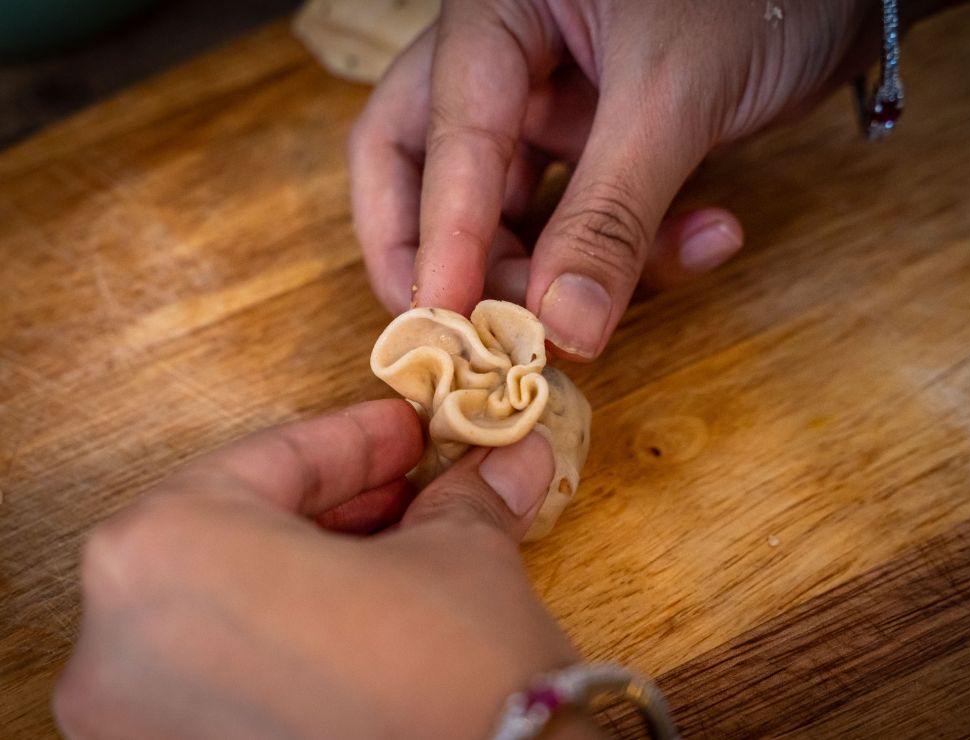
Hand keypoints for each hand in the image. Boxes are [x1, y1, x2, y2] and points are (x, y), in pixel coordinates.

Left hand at [54, 401, 594, 738]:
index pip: (268, 463)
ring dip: (314, 572)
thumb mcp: (460, 556)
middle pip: (237, 536)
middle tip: (407, 486)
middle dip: (338, 507)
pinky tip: (366, 625)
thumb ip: (461, 499)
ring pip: (229, 609)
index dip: (354, 441)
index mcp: (166, 553)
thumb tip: (499, 465)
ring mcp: (135, 722)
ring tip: (400, 552)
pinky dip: (289, 640)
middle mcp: (118, 644)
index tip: (403, 433)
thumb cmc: (453, 686)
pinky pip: (224, 677)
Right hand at [349, 0, 876, 358]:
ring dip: (568, 268)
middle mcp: (504, 61)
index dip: (441, 235)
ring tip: (648, 279)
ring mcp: (550, 107)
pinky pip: (587, 222)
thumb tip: (563, 330)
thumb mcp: (674, 96)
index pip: (436, 136)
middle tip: (491, 330)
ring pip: (510, 212)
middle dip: (453, 260)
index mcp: (495, 15)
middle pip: (423, 172)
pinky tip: (711, 237)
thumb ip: (612, 215)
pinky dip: (637, 250)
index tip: (447, 322)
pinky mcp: (599, 145)